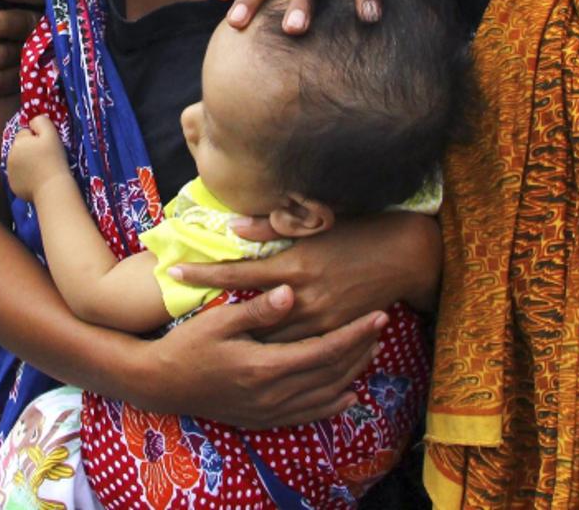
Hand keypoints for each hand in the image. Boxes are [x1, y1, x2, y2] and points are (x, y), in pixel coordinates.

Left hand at [6, 115, 66, 200]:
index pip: (25, 132)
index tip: (46, 146)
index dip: (37, 137)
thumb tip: (33, 121)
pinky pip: (20, 176)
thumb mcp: (51, 135)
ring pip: (20, 161)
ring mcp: (10, 172)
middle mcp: (10, 156)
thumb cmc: (54, 160)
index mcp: (18, 142)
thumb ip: (41, 122)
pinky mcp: (13, 185)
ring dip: (28, 162)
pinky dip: (27, 177)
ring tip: (42, 169)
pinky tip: (38, 180)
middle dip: (30, 149)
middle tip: (46, 158)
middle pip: (21, 147)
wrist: (52, 188)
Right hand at [127, 285, 387, 427]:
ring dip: (352, 372)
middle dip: (360, 349)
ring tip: (372, 349)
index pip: (324, 350)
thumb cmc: (188, 345)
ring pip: (324, 394)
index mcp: (264, 365)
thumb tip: (290, 292)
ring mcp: (268, 410)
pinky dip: (331, 405)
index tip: (377, 315)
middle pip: (331, 372)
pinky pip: (307, 415)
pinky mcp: (262, 418)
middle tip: (382, 325)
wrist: (160, 384)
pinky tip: (348, 395)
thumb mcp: (220, 321)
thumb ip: (258, 309)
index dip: (355, 333)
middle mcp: (271, 393)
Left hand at [170, 213, 440, 340]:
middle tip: (183, 324)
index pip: (238, 273)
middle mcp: (303, 296)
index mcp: (295, 264)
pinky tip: (257, 354)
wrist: (405, 255)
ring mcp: (320, 319)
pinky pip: (299, 350)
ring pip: (271, 340)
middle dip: (217, 320)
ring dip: (244, 341)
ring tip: (212, 344)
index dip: (204, 273)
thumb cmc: (358, 231)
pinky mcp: (334, 333)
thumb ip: (273, 228)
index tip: (173, 271)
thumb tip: (233, 228)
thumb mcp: (317, 224)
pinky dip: (277, 352)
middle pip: (248, 316)